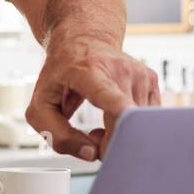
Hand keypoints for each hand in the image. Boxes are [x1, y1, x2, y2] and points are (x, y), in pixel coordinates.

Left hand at [27, 25, 158, 160]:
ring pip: (138, 125)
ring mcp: (139, 74)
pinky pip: (146, 118)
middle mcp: (120, 70)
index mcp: (89, 72)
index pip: (112, 98)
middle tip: (92, 138)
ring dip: (119, 135)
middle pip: (127, 122)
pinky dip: (131, 126)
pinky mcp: (151, 80)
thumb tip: (91, 154)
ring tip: (101, 123)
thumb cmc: (60, 74)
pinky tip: (114, 115)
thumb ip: (58, 135)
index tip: (128, 132)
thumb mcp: (41, 105)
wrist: (82, 39)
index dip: (122, 119)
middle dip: (110, 144)